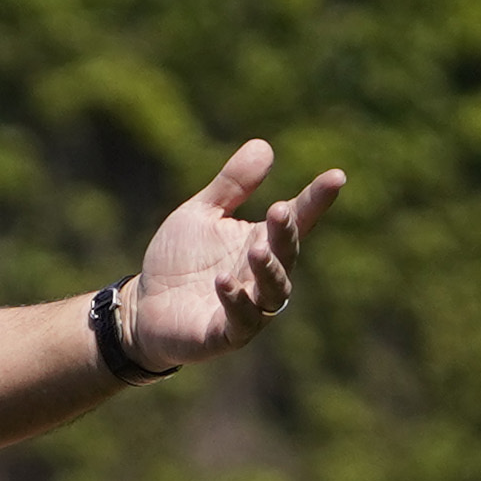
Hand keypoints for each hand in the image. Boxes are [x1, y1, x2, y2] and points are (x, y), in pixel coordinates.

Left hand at [120, 140, 346, 372]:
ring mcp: (249, 308)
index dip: (316, 200)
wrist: (144, 307)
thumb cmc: (179, 261)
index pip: (297, 219)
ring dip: (269, 271)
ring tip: (257, 250)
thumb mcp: (201, 214)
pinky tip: (223, 281)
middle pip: (288, 255)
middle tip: (279, 211)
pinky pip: (241, 321)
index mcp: (261, 242)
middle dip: (286, 234)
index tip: (336, 176)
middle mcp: (262, 276)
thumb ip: (231, 185)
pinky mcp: (225, 335)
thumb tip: (264, 146)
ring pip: (274, 293)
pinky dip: (235, 302)